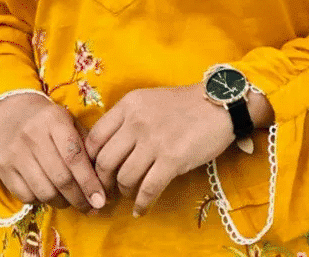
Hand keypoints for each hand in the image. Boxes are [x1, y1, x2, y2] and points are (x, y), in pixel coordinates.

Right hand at [0, 92, 105, 213]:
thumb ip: (86, 145)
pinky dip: (42, 201)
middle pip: (61, 178)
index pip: (75, 157)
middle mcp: (32, 135)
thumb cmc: (49, 120)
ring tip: (71, 201)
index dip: (89, 182)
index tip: (100, 200)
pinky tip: (50, 194)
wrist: (13, 111)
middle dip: (79, 198)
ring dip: (62, 202)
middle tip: (90, 207)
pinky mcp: (2, 168)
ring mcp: (15, 153)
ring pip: (44, 191)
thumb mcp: (70, 122)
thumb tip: (101, 180)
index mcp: (54, 120)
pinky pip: (26, 197)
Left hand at [84, 83, 235, 216]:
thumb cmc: (184, 104)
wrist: (219, 104)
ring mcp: (154, 141)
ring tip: (130, 194)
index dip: (90, 160)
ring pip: (124, 177)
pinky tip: (141, 209)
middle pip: (104, 161)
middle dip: (103, 181)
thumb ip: (128, 119)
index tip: (95, 171)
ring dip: (124, 192)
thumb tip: (108, 148)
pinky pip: (148, 189)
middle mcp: (137, 122)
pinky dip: (142, 204)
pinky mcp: (172, 159)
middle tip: (109, 189)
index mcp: (129, 104)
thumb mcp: (149, 100)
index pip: (94, 137)